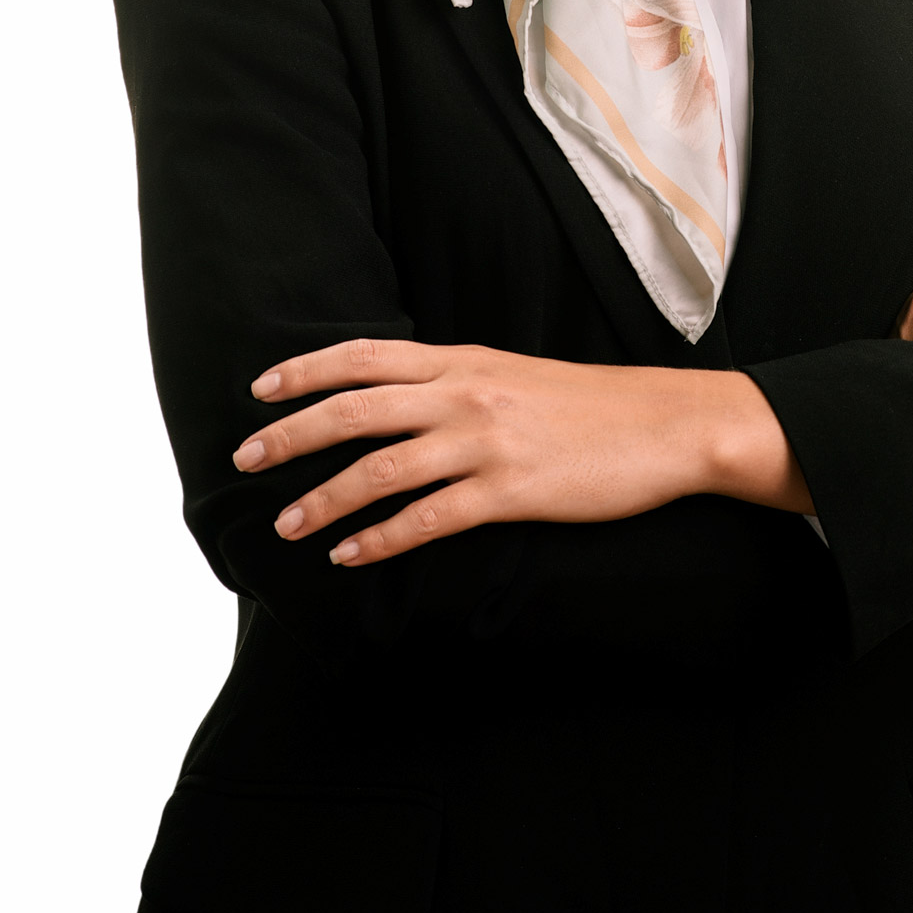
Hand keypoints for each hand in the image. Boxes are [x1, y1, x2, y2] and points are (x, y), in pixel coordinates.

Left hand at [233, 340, 812, 566]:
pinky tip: (351, 556)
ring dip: (323, 498)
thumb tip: (406, 400)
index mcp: (465, 360)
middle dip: (291, 434)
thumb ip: (460, 382)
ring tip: (287, 524)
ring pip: (381, 468)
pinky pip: (429, 519)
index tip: (261, 389)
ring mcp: (486, 443)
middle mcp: (465, 394)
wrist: (667, 424)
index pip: (367, 356)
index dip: (307, 371)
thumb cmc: (594, 404)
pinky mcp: (511, 491)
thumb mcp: (517, 374)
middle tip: (245, 459)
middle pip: (356, 409)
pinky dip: (381, 539)